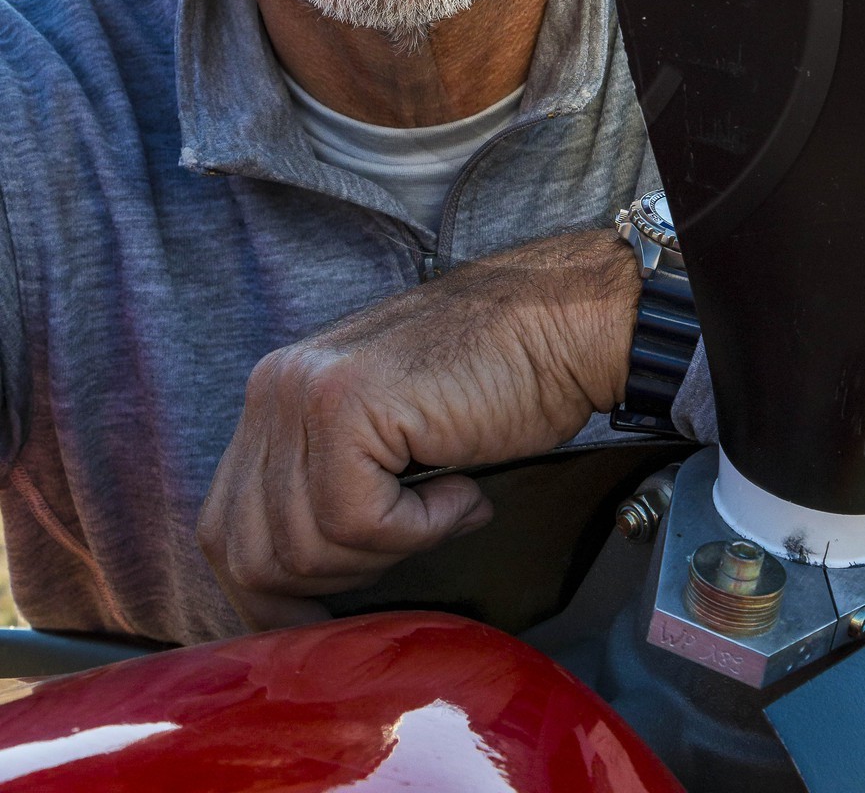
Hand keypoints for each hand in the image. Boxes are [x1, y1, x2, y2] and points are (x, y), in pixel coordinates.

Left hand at [196, 227, 639, 628]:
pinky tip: (461, 489)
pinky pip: (358, 522)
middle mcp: (274, 386)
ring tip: (443, 505)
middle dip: (328, 583)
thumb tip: (286, 592)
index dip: (271, 594)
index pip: (225, 529)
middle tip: (405, 548)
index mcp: (273, 392)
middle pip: (248, 552)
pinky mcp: (348, 406)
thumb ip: (325, 486)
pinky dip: (419, 528)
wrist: (561, 325)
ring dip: (385, 552)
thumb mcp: (382, 436)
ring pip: (303, 546)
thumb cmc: (494, 383)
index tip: (329, 616)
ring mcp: (305, 392)